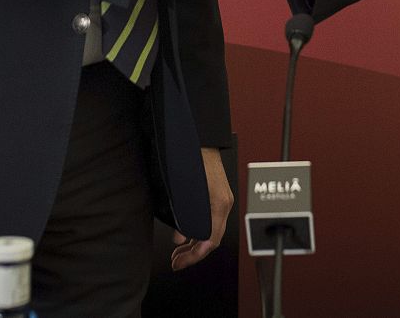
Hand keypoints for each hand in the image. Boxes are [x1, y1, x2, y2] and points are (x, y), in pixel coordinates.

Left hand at [171, 147, 233, 269]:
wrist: (200, 138)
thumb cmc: (192, 159)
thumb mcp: (184, 193)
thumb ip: (183, 218)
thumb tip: (179, 237)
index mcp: (219, 204)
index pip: (212, 241)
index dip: (195, 256)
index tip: (181, 262)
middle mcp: (224, 203)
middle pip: (212, 239)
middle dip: (193, 253)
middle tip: (176, 261)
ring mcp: (222, 198)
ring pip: (211, 230)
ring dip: (194, 243)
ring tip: (178, 250)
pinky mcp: (217, 194)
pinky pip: (210, 219)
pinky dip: (198, 230)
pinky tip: (185, 232)